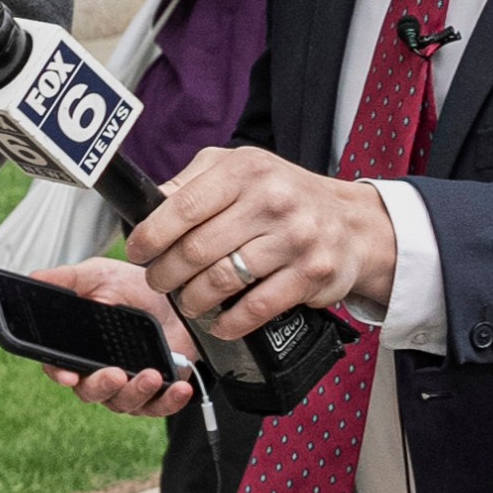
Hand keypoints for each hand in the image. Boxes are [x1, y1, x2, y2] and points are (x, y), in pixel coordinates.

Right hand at [31, 257, 197, 416]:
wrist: (175, 297)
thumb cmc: (133, 287)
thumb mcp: (99, 275)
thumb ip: (67, 278)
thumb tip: (34, 278)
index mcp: (77, 347)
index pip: (58, 366)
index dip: (60, 373)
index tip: (69, 375)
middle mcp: (97, 371)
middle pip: (89, 392)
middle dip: (101, 386)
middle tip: (115, 373)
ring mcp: (126, 386)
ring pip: (122, 403)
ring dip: (136, 392)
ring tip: (151, 375)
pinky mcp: (156, 393)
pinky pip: (157, 407)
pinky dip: (169, 401)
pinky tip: (179, 388)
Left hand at [126, 147, 397, 339]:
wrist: (355, 224)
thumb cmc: (284, 195)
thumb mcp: (239, 170)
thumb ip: (191, 183)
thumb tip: (145, 204)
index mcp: (245, 171)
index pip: (183, 207)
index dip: (151, 235)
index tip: (136, 251)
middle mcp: (271, 200)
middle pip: (196, 249)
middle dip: (165, 273)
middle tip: (157, 281)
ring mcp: (294, 238)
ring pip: (221, 281)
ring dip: (192, 300)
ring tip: (186, 301)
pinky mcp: (311, 274)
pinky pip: (256, 308)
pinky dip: (228, 322)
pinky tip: (217, 322)